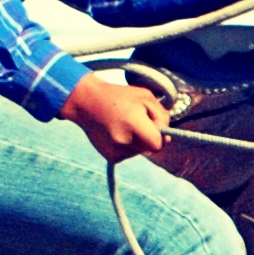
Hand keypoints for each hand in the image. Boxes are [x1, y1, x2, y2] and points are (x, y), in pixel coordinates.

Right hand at [59, 73, 173, 162]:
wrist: (86, 102)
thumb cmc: (119, 96)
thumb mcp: (145, 96)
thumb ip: (162, 115)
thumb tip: (167, 137)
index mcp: (134, 123)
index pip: (157, 144)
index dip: (160, 137)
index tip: (153, 126)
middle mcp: (124, 141)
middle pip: (149, 148)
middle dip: (148, 137)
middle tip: (136, 121)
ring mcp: (116, 151)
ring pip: (140, 152)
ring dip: (137, 142)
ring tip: (123, 125)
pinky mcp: (111, 157)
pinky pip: (129, 155)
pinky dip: (127, 146)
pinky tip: (117, 133)